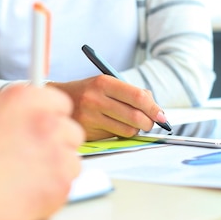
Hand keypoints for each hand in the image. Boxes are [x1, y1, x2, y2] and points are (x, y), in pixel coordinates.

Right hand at [0, 84, 83, 219]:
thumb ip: (21, 113)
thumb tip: (41, 119)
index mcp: (28, 98)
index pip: (62, 105)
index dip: (50, 122)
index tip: (41, 135)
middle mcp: (48, 121)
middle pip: (72, 133)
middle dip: (55, 147)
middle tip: (28, 161)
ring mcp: (57, 153)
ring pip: (72, 162)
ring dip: (54, 172)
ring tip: (20, 180)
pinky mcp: (60, 185)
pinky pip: (65, 189)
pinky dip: (49, 195)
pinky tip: (22, 195)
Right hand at [48, 75, 167, 140]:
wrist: (58, 99)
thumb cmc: (89, 92)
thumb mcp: (107, 84)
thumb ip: (131, 93)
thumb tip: (156, 108)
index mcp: (104, 82)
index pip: (137, 96)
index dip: (154, 108)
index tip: (162, 115)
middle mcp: (96, 99)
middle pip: (135, 116)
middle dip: (148, 122)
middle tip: (150, 122)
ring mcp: (90, 117)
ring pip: (127, 130)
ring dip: (135, 129)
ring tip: (130, 123)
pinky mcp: (87, 132)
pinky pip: (115, 136)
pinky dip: (121, 133)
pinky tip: (115, 126)